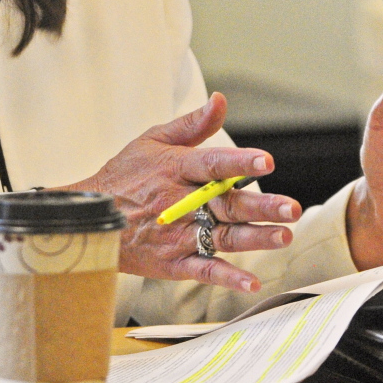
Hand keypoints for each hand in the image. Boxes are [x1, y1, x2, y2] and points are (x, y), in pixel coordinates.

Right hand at [63, 93, 300, 292]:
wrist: (90, 216)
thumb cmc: (125, 175)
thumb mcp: (153, 140)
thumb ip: (192, 124)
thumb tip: (221, 100)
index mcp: (176, 168)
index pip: (212, 163)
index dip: (239, 163)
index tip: (266, 162)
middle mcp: (179, 201)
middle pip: (226, 204)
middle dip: (261, 206)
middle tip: (291, 208)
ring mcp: (176, 234)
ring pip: (221, 237)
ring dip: (254, 239)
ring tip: (284, 236)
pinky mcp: (171, 261)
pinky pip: (202, 270)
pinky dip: (226, 277)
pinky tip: (251, 282)